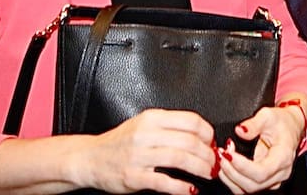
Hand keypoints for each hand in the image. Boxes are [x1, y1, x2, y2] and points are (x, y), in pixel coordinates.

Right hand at [71, 109, 214, 193]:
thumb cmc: (121, 142)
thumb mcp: (144, 124)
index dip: (208, 133)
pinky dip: (182, 187)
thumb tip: (201, 134)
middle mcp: (145, 134)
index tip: (213, 142)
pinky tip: (190, 189)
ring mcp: (139, 156)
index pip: (190, 121)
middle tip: (216, 162)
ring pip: (180, 159)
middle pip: (189, 141)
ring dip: (200, 168)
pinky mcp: (134, 177)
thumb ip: (169, 127)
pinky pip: (164, 182)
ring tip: (209, 173)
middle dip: (208, 154)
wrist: (90, 158)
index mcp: (151, 118)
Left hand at [218, 100, 306, 192]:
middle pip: (252, 185)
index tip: (228, 153)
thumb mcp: (268, 115)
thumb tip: (239, 130)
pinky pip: (246, 188)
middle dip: (232, 171)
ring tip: (221, 158)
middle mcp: (280, 173)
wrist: (290, 127)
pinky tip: (226, 165)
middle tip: (221, 154)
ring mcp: (273, 180)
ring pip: (248, 189)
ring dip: (230, 177)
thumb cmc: (281, 122)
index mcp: (283, 157)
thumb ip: (253, 124)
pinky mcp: (264, 182)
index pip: (261, 172)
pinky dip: (232, 179)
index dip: (242, 166)